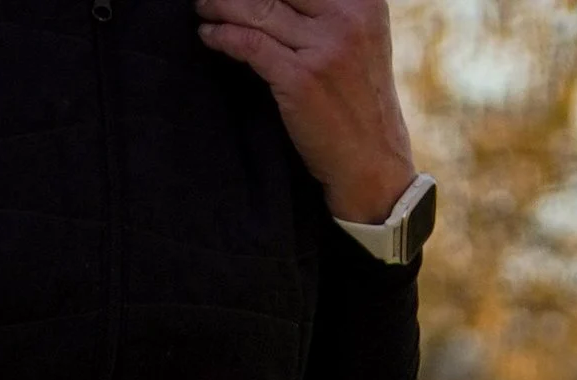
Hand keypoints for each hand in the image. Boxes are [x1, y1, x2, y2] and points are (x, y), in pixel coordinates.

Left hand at [194, 0, 415, 225]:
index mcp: (362, 1)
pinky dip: (223, 36)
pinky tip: (209, 35)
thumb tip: (275, 1)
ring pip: (257, 8)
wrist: (372, 165)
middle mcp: (347, 17)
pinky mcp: (302, 80)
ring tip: (203, 8)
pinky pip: (249, 43)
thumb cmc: (359, 105)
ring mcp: (325, 48)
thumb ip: (327, 13)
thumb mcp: (359, 41)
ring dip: (220, 5)